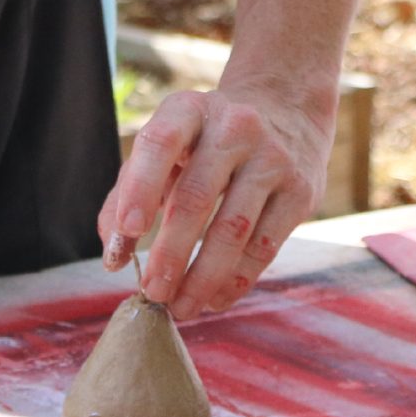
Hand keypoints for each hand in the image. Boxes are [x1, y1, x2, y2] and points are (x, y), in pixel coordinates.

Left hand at [98, 83, 335, 319]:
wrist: (286, 108)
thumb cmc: (202, 143)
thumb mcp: (162, 152)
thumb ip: (126, 196)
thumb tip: (114, 256)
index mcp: (187, 111)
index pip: (160, 144)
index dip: (141, 188)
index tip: (128, 231)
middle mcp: (234, 128)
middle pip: (195, 198)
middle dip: (169, 254)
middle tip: (151, 292)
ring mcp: (273, 159)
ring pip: (233, 230)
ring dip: (202, 278)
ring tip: (179, 308)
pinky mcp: (301, 191)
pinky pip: (265, 246)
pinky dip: (236, 281)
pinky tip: (214, 300)